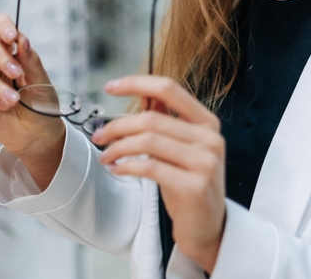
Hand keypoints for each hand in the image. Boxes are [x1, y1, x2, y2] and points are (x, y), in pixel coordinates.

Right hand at [0, 12, 64, 189]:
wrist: (39, 136)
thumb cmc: (42, 105)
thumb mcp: (41, 81)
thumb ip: (30, 60)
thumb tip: (21, 39)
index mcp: (14, 52)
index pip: (1, 28)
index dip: (2, 25)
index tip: (11, 36)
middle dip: (0, 56)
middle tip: (17, 72)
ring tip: (15, 100)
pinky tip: (4, 106)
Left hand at [93, 76, 225, 273]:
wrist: (209, 228)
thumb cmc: (190, 186)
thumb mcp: (181, 148)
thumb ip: (166, 121)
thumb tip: (144, 95)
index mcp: (207, 122)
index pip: (169, 89)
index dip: (137, 83)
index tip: (111, 86)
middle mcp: (210, 138)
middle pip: (152, 118)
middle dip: (118, 125)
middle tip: (99, 135)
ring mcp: (205, 162)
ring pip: (148, 141)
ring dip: (118, 147)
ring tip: (106, 156)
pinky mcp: (194, 186)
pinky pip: (150, 167)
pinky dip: (127, 166)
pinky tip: (118, 169)